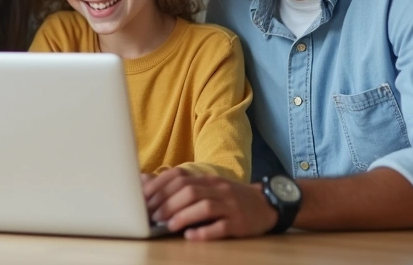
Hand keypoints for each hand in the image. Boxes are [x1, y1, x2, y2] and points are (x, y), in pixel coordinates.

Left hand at [143, 168, 277, 239]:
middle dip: (167, 204)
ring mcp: (230, 205)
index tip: (144, 200)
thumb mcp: (209, 187)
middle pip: (189, 191)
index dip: (159, 187)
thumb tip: (148, 184)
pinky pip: (221, 226)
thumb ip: (183, 186)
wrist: (267, 204)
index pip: (179, 177)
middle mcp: (218, 189)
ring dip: (183, 216)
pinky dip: (204, 231)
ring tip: (168, 226)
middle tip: (152, 216)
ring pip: (204, 206)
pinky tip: (191, 236)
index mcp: (208, 179)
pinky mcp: (240, 223)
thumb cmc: (230, 197)